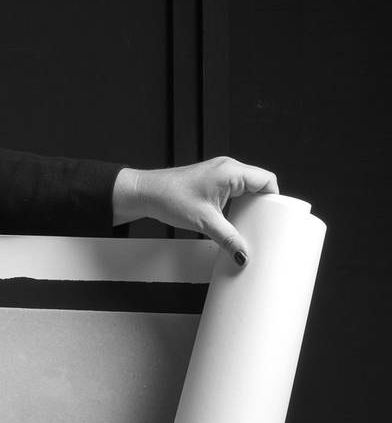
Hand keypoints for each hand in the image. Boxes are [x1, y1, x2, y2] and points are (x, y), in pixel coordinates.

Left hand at [112, 157, 279, 265]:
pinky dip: (238, 201)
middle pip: (260, 183)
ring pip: (247, 186)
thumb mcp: (204, 223)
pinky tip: (235, 217)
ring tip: (251, 223)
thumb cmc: (169, 199)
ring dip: (250, 203)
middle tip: (265, 224)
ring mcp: (218, 172)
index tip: (278, 217)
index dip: (275, 198)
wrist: (145, 193)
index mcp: (231, 171)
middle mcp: (228, 167)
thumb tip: (243, 255)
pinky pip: (234, 188)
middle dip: (264, 204)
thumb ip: (227, 239)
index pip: (268, 180)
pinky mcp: (210, 180)